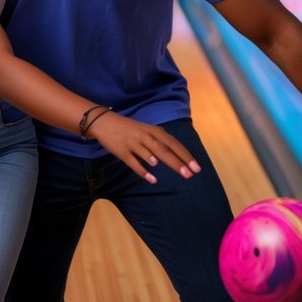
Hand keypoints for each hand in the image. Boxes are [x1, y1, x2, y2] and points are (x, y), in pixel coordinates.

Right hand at [85, 113, 201, 183]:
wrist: (104, 122)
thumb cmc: (129, 128)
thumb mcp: (146, 129)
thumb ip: (159, 139)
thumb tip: (175, 151)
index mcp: (153, 131)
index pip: (173, 143)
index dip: (185, 155)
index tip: (197, 167)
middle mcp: (145, 136)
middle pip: (164, 149)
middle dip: (179, 162)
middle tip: (191, 174)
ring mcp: (133, 143)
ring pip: (150, 154)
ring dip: (164, 163)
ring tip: (179, 172)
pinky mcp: (122, 151)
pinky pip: (133, 162)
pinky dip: (143, 170)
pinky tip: (152, 179)